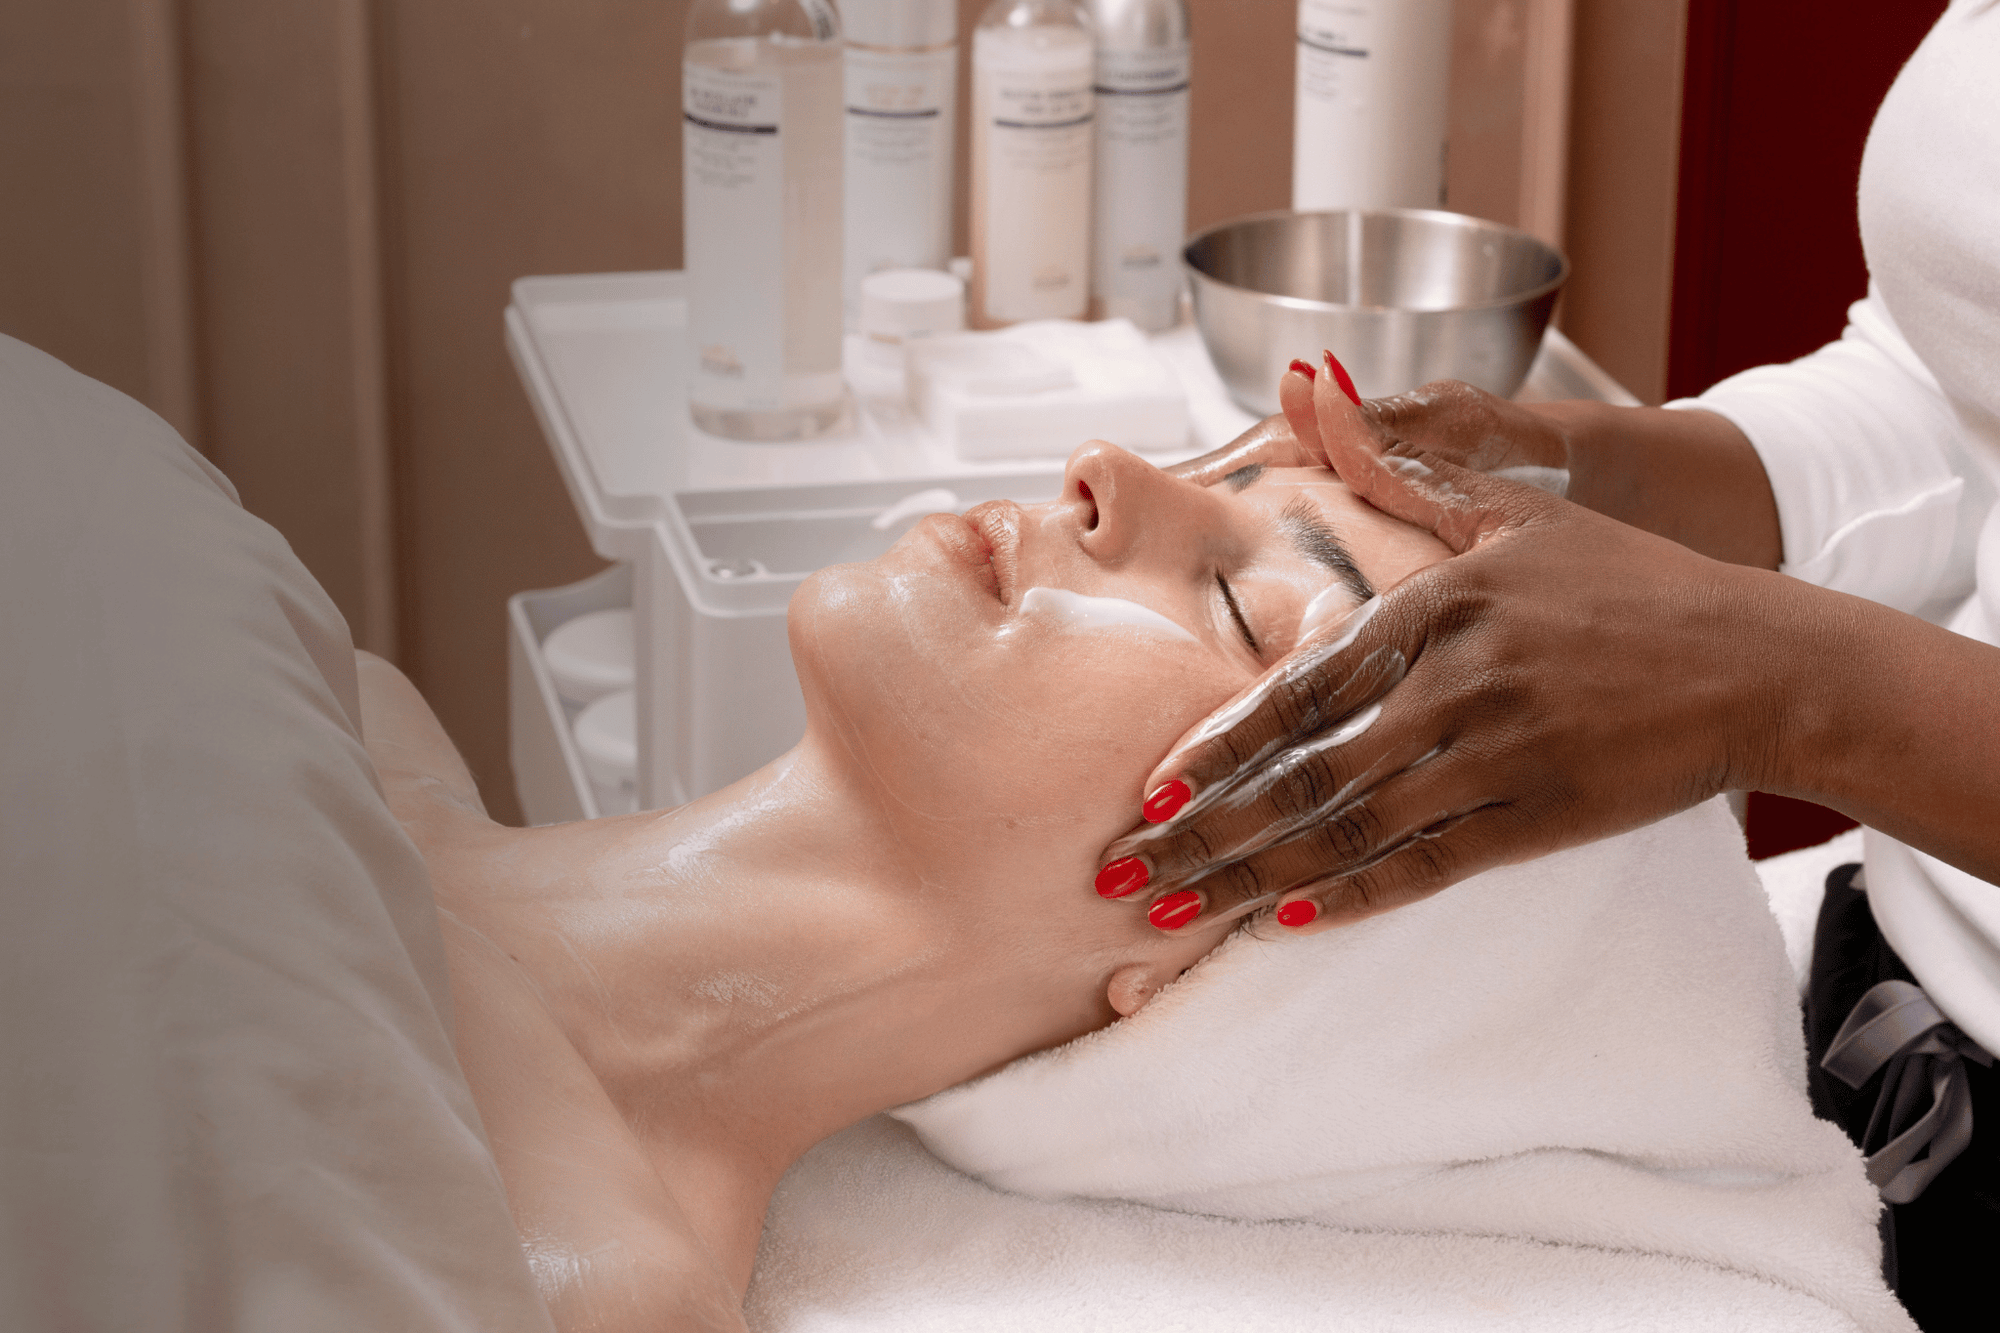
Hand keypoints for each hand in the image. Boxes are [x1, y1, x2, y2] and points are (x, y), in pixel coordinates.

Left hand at [1099, 355, 1787, 932]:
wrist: (1762, 663)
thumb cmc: (1633, 584)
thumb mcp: (1514, 509)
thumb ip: (1401, 467)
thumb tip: (1306, 390)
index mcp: (1440, 607)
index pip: (1301, 690)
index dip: (1217, 746)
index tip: (1149, 788)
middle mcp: (1456, 686)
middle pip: (1303, 774)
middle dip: (1202, 832)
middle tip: (1121, 876)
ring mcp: (1499, 758)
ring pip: (1349, 830)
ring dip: (1251, 876)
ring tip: (1172, 914)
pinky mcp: (1541, 820)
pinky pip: (1428, 865)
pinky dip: (1354, 895)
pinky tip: (1287, 920)